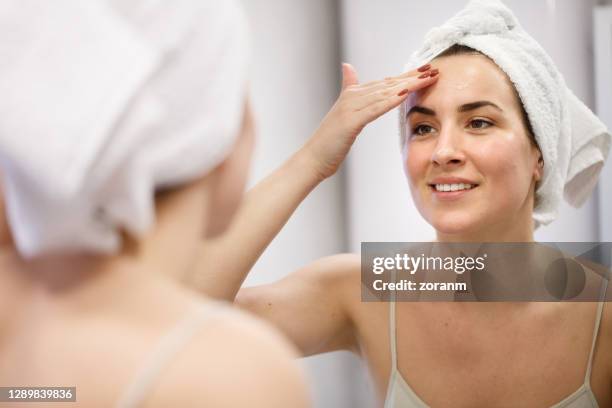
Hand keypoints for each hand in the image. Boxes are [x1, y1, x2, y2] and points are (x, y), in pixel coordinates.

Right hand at [302, 63, 438, 179]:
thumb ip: (348, 92)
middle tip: (433, 68)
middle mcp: (352, 97)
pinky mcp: (350, 121)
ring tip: (427, 78)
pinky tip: (405, 95)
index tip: (425, 70)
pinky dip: (390, 101)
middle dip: (411, 76)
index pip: (384, 83)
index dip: (405, 76)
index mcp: (352, 95)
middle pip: (387, 84)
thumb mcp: (342, 116)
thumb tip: (347, 67)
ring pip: (384, 93)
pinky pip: (374, 109)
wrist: (312, 159)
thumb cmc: (329, 143)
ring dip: (407, 85)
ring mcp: (350, 107)